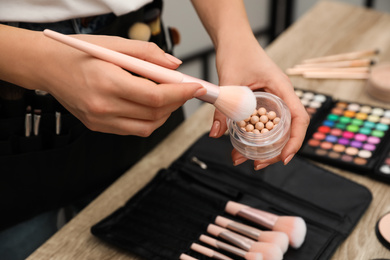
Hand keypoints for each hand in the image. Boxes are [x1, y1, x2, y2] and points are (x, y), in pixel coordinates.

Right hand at [7, 29, 205, 135]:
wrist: (47, 67)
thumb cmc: (78, 53)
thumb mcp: (115, 45)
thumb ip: (148, 54)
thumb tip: (174, 65)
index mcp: (108, 83)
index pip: (156, 96)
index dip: (181, 93)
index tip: (195, 87)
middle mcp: (104, 107)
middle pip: (155, 113)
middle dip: (177, 102)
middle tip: (186, 89)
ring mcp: (100, 121)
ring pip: (147, 127)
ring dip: (165, 114)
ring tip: (169, 97)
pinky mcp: (99, 127)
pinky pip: (133, 130)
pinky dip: (149, 120)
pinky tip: (150, 106)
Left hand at [209, 35, 308, 169]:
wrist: (232, 40)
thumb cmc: (236, 53)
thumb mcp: (229, 81)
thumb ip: (223, 108)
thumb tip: (216, 134)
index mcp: (282, 88)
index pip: (300, 118)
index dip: (295, 140)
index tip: (284, 158)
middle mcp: (281, 96)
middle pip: (288, 129)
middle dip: (275, 151)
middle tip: (256, 164)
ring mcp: (272, 99)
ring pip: (274, 129)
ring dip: (262, 146)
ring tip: (243, 159)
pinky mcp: (261, 102)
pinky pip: (262, 123)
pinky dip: (253, 136)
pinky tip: (239, 145)